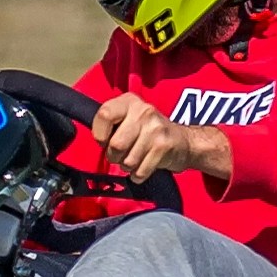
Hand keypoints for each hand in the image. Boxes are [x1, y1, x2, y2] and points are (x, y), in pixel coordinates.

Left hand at [91, 92, 231, 184]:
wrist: (184, 142)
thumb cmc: (148, 133)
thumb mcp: (129, 119)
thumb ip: (110, 124)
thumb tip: (92, 137)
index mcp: (129, 101)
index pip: (104, 115)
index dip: (100, 134)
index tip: (105, 141)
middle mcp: (143, 111)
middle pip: (115, 144)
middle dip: (115, 156)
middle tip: (123, 154)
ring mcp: (156, 129)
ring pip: (127, 161)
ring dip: (128, 166)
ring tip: (136, 158)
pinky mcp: (164, 147)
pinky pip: (140, 171)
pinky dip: (138, 175)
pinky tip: (145, 166)